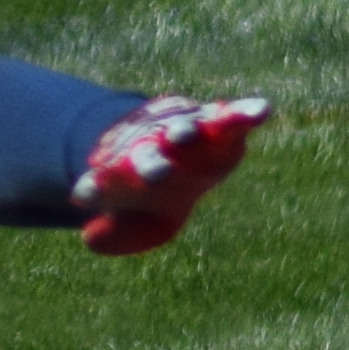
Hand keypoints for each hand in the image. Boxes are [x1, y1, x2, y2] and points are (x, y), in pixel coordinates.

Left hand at [72, 95, 271, 254]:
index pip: (104, 180)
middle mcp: (153, 146)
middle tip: (153, 176)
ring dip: (182, 133)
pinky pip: (235, 116)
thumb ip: (117, 235)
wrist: (170, 147)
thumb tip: (92, 238)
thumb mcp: (136, 224)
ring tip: (184, 136)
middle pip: (147, 154)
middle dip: (149, 164)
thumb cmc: (152, 195)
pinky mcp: (219, 121)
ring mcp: (186, 131)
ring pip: (184, 130)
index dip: (95, 188)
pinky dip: (247, 112)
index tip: (84, 194)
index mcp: (124, 171)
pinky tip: (263, 111)